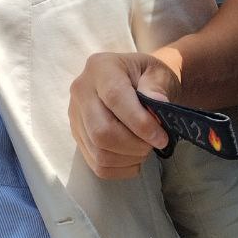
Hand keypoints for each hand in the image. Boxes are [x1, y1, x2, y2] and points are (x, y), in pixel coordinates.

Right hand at [68, 52, 179, 179]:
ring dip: (129, 158)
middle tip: (154, 144)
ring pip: (99, 152)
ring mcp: (76, 116)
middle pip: (102, 132)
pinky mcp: (78, 136)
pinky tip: (134, 158)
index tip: (161, 138)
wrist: (138, 84)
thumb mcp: (159, 73)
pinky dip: (120, 169)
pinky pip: (97, 165)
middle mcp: (81, 91)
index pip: (115, 98)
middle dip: (134, 145)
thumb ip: (157, 86)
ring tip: (145, 149)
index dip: (140, 123)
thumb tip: (157, 102)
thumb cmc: (149, 78)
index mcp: (101, 68)